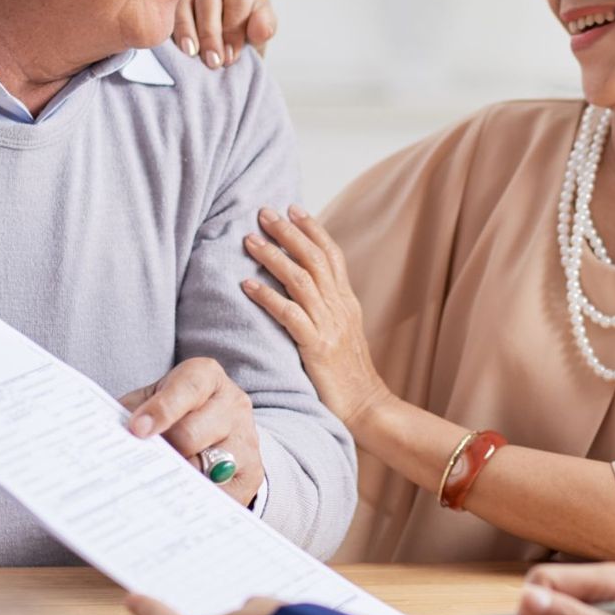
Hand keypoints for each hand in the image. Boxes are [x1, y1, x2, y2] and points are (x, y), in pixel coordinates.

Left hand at [120, 358, 265, 506]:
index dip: (161, 410)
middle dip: (164, 452)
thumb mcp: (152, 399)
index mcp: (206, 377)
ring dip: (178, 480)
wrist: (221, 427)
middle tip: (138, 467)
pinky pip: (221, 495)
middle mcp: (233, 405)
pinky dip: (196, 501)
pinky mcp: (251, 474)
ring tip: (154, 489)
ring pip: (207, 468)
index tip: (137, 430)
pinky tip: (176, 504)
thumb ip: (131, 411)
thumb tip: (106, 436)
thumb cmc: (175, 411)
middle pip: (193, 434)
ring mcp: (246, 440)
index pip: (187, 388)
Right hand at [173, 0, 275, 69]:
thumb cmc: (246, 21)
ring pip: (186, 0)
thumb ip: (265, 25)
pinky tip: (179, 45)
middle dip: (211, 33)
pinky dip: (175, 27)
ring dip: (189, 30)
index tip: (231, 56)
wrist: (227, 26)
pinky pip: (169, 4)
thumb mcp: (261, 24)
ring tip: (193, 54)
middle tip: (213, 61)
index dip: (234, 29)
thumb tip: (261, 30)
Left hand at [240, 206, 391, 432]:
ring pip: (301, 280)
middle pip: (314, 259)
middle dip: (288, 233)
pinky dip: (267, 297)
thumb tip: (302, 288)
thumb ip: (326, 308)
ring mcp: (330, 326)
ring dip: (273, 257)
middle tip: (264, 212)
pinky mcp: (317, 347)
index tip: (292, 208)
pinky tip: (247, 286)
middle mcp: (340, 308)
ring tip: (249, 240)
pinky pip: (290, 315)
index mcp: (347, 302)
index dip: (312, 228)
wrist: (367, 407)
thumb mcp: (342, 333)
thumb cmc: (348, 375)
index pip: (332, 254)